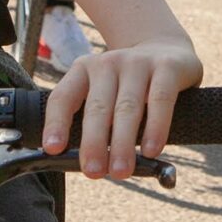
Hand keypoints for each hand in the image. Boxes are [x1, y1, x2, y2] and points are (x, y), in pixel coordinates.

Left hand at [39, 36, 201, 179]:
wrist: (169, 50)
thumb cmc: (130, 86)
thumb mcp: (105, 93)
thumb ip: (95, 122)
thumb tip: (91, 165)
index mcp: (84, 70)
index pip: (63, 97)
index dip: (56, 123)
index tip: (52, 150)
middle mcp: (108, 63)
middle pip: (97, 107)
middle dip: (93, 142)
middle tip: (93, 172)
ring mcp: (137, 63)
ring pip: (127, 107)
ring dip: (122, 143)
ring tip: (120, 171)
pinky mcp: (167, 67)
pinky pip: (160, 100)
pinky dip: (156, 128)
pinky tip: (152, 151)